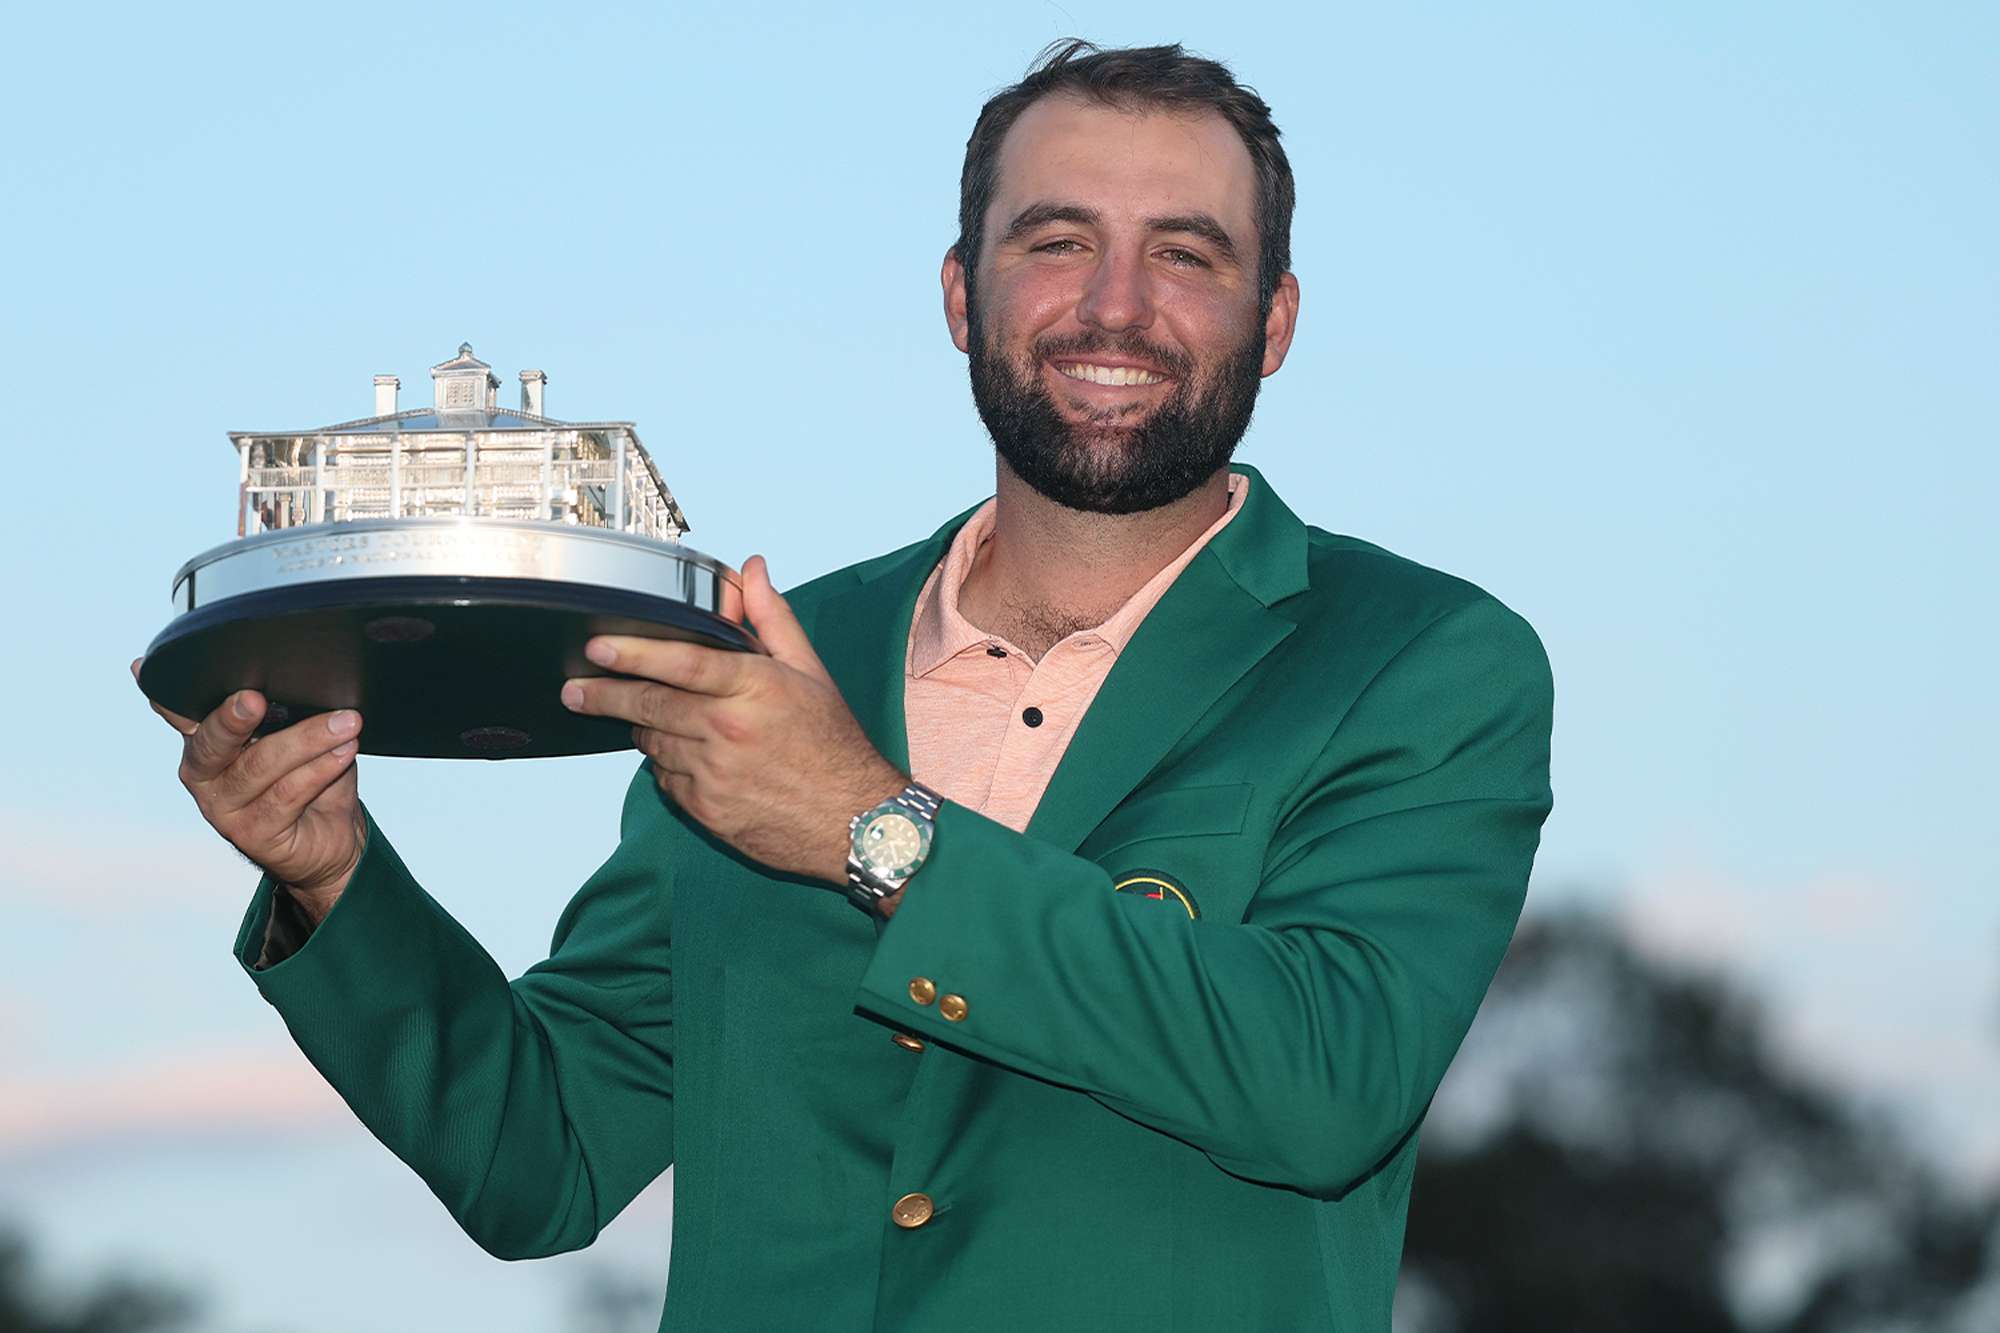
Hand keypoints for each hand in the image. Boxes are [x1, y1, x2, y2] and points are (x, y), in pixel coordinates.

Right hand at [135, 661, 367, 921]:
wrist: (331, 837)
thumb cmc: (308, 774)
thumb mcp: (293, 733)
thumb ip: (278, 706)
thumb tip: (289, 670)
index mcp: (205, 740)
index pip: (178, 712)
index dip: (165, 694)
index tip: (147, 667)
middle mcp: (204, 773)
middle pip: (213, 741)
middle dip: (233, 718)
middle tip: (256, 699)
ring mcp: (223, 807)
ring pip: (261, 765)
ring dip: (308, 739)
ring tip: (346, 722)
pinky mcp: (252, 833)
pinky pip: (288, 794)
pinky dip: (320, 769)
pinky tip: (344, 751)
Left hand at [559, 556, 904, 884]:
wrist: (853, 822)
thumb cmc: (834, 743)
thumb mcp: (811, 672)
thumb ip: (772, 618)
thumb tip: (752, 569)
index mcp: (754, 689)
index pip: (681, 663)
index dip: (633, 653)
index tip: (597, 648)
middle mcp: (728, 731)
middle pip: (650, 706)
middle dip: (605, 695)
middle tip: (574, 689)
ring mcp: (714, 775)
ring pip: (653, 744)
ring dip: (644, 729)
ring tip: (644, 717)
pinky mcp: (707, 811)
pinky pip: (666, 780)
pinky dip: (665, 765)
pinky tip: (683, 755)